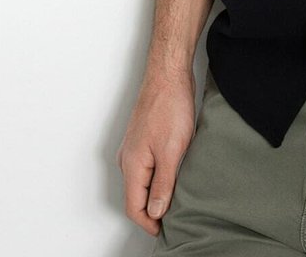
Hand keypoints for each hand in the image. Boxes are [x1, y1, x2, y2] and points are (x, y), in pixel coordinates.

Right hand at [116, 67, 196, 236]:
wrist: (168, 75)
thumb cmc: (169, 107)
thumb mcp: (172, 151)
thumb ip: (163, 184)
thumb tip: (156, 211)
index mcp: (132, 165)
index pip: (134, 207)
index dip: (149, 222)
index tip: (166, 229)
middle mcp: (128, 159)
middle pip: (136, 196)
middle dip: (152, 211)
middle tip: (174, 217)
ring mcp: (135, 148)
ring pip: (142, 181)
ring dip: (156, 193)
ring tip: (176, 199)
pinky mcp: (144, 138)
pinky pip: (147, 167)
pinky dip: (158, 177)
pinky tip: (174, 175)